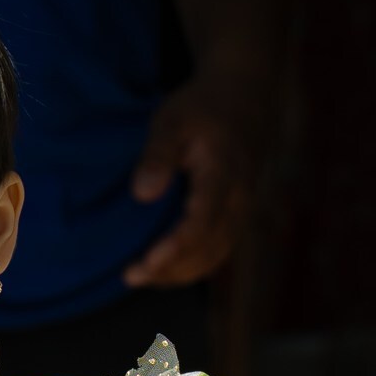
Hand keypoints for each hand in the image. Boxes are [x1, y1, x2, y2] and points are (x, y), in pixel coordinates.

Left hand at [123, 75, 263, 288]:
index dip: (175, 247)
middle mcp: (239, 200)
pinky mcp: (236, 217)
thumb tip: (142, 194)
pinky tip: (161, 268)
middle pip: (209, 249)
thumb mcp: (173, 120)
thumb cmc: (203, 108)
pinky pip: (216, 252)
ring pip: (214, 256)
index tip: (145, 263)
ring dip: (177, 273)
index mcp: (225, 174)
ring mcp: (242, 211)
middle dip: (170, 270)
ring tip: (139, 276)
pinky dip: (189, 266)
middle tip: (130, 275)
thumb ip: (157, 156)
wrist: (244, 99)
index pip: (203, 222)